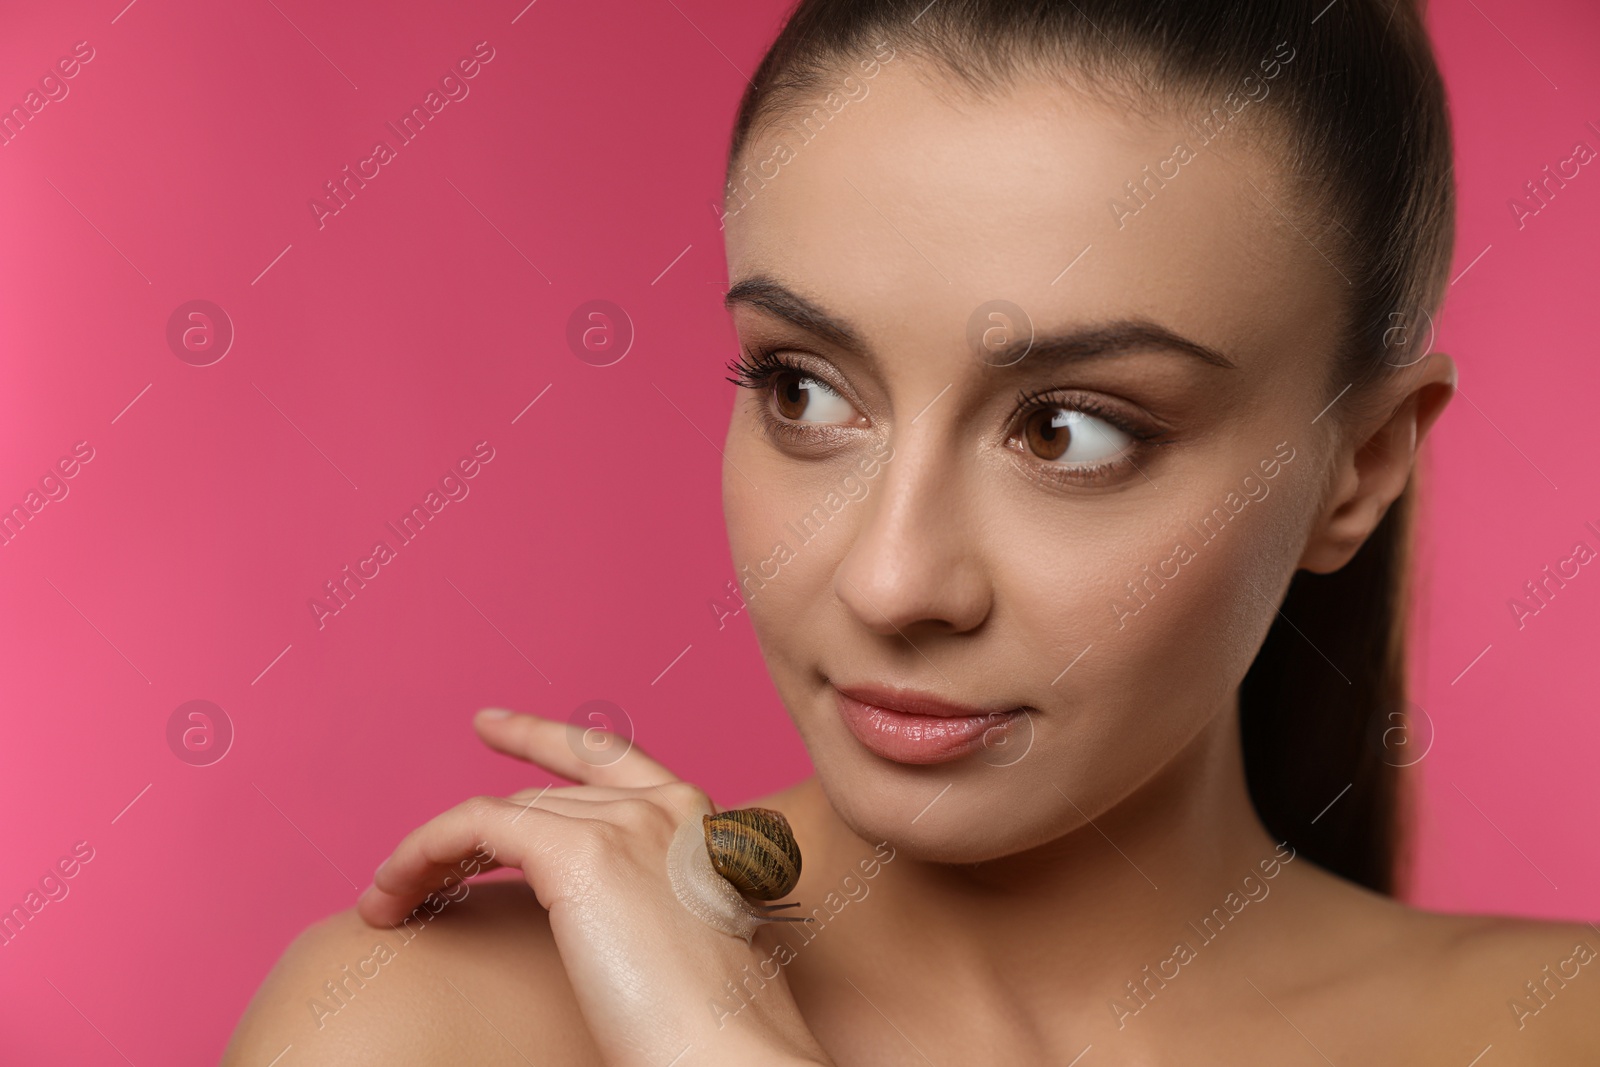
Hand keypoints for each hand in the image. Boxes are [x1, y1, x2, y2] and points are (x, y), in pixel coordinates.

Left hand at [356, 708, 833, 1066]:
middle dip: (468, 835)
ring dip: (433, 855)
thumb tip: (599, 915)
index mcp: (698, 819)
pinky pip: (472, 828)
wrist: (731, 1051)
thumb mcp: (690, 936)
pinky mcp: (579, 853)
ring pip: (497, 814)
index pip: (604, 755)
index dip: (541, 737)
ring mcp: (624, 821)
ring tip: (391, 897)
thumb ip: (652, 897)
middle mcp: (663, 803)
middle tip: (415, 872)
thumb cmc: (715, 1022)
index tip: (491, 727)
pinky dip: (421, 854)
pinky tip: (392, 893)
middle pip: (537, 797)